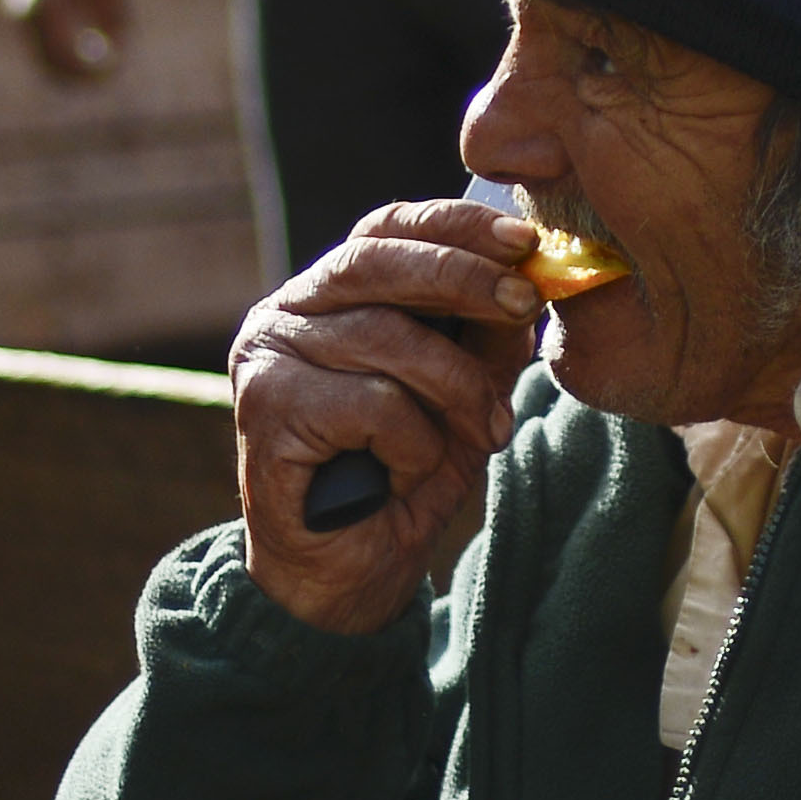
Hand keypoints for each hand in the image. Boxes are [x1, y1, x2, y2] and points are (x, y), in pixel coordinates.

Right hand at [228, 197, 534, 630]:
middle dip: (465, 278)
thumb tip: (534, 278)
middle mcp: (287, 311)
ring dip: (454, 389)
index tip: (524, 239)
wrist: (347, 575)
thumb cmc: (401, 475)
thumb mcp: (464, 395)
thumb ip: (486, 336)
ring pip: (386, 336)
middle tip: (524, 304)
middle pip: (378, 261)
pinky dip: (412, 443)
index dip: (455, 224)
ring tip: (485, 433)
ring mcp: (267, 354)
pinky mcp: (266, 406)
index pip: (387, 226)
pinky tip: (403, 474)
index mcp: (332, 293)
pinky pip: (371, 403)